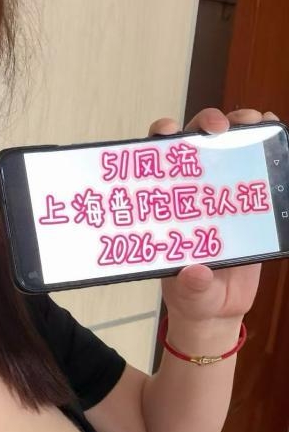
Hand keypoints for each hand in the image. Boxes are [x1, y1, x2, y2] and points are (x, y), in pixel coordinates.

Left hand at [149, 107, 278, 324]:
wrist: (218, 309)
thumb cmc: (192, 295)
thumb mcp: (188, 293)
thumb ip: (190, 286)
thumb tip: (196, 273)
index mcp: (166, 204)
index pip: (156, 161)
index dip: (159, 139)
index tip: (168, 132)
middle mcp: (191, 191)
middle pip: (195, 143)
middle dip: (206, 124)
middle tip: (220, 127)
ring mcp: (221, 194)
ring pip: (229, 149)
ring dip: (242, 128)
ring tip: (257, 122)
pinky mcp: (248, 204)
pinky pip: (260, 171)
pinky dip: (269, 148)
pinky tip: (279, 138)